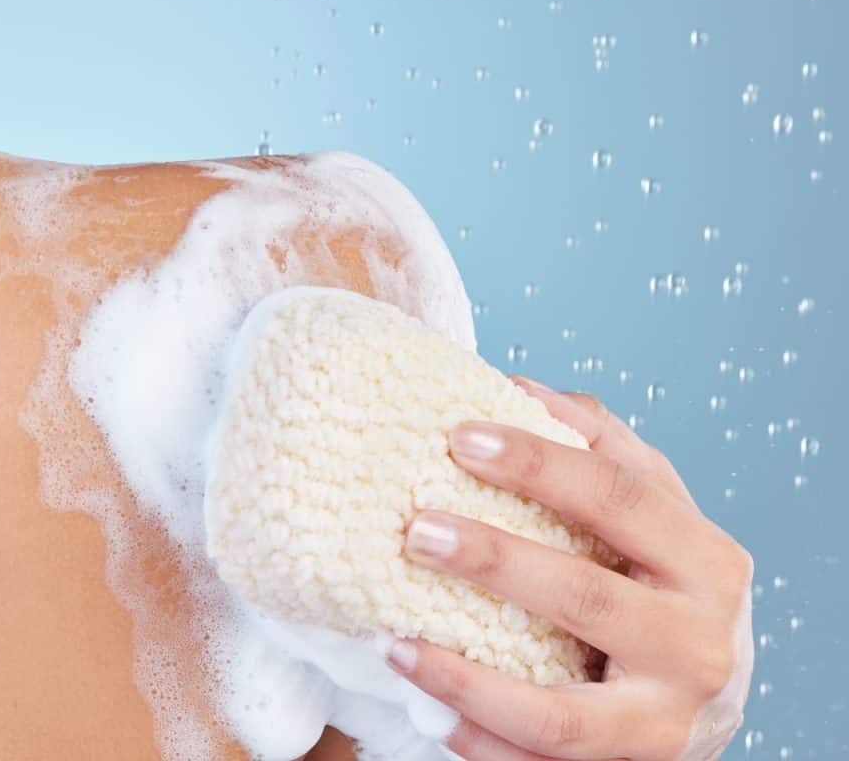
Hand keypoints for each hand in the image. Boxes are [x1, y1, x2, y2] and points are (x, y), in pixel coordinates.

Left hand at [379, 376, 754, 760]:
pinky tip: (425, 705)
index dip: (538, 464)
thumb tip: (515, 384)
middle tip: (414, 530)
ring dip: (465, 678)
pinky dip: (477, 740)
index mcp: (704, 559)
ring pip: (560, 714)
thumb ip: (599, 442)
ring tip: (392, 642)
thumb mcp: (652, 505)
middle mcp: (697, 643)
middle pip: (586, 595)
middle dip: (492, 560)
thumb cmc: (665, 578)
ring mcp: (664, 722)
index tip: (459, 438)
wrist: (715, 689)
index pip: (617, 496)